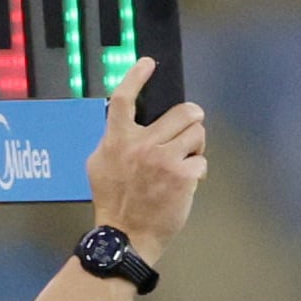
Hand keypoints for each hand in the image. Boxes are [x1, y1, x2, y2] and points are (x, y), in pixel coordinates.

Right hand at [85, 59, 205, 266]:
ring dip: (196, 145)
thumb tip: (121, 123)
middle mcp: (141, 144)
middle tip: (191, 129)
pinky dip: (197, 172)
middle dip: (192, 119)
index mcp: (117, 139)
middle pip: (183, 112)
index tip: (148, 64)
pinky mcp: (183, 177)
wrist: (126, 236)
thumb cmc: (113, 202)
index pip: (124, 98)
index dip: (136, 76)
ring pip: (197, 133)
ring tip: (187, 160)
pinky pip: (202, 161)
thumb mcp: (98, 165)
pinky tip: (187, 183)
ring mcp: (164, 160)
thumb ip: (111, 140)